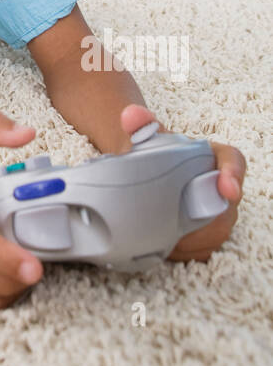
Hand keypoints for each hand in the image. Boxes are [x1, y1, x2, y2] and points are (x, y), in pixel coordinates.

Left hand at [119, 105, 244, 262]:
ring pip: (215, 232)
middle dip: (203, 218)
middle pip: (225, 207)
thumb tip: (130, 115)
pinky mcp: (209, 236)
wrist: (149, 174)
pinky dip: (184, 250)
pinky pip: (203, 249)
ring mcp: (220, 214)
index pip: (233, 161)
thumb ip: (142, 124)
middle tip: (174, 222)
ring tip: (163, 235)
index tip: (228, 189)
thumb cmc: (155, 154)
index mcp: (216, 157)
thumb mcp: (150, 137)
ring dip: (192, 238)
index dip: (234, 175)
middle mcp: (225, 187)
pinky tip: (163, 245)